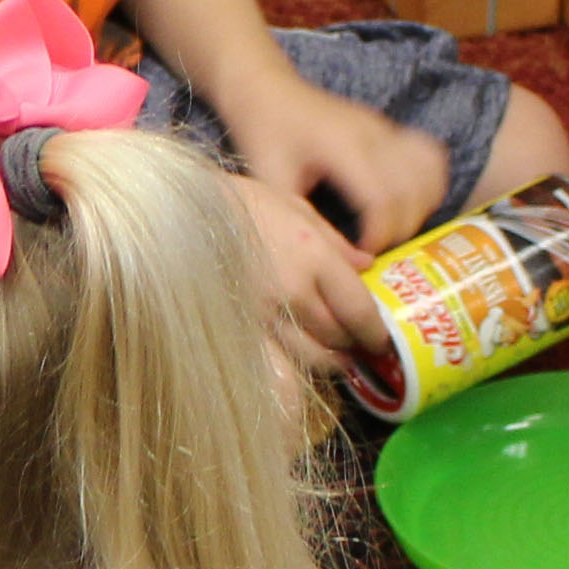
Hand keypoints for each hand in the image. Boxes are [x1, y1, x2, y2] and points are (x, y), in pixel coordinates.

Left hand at [219, 66, 448, 253]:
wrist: (264, 87)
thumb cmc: (262, 133)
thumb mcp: (274, 184)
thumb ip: (312, 224)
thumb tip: (354, 263)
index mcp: (342, 147)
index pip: (383, 199)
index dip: (381, 234)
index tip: (365, 252)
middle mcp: (373, 134)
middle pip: (413, 190)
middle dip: (402, 228)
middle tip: (377, 246)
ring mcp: (385, 128)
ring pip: (430, 171)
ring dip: (422, 206)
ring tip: (394, 227)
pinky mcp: (389, 128)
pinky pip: (429, 154)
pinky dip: (429, 182)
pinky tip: (410, 202)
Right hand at [230, 170, 392, 377]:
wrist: (187, 212)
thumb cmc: (243, 202)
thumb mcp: (296, 208)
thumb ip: (335, 242)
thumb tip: (366, 265)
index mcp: (314, 257)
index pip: (359, 310)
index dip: (375, 333)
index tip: (382, 340)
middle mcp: (293, 290)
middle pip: (338, 337)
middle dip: (354, 346)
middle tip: (360, 346)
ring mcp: (263, 312)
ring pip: (309, 356)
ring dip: (328, 360)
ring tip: (334, 356)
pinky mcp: (240, 325)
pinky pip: (275, 360)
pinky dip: (292, 366)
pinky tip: (297, 360)